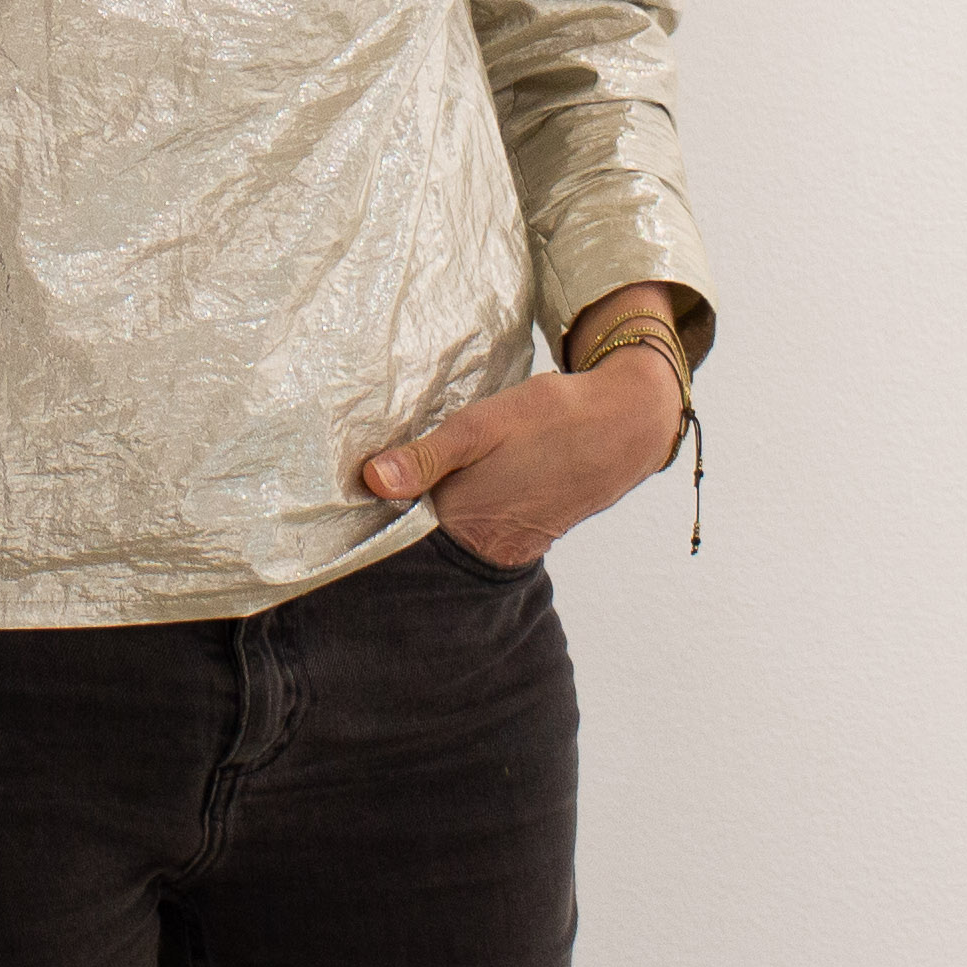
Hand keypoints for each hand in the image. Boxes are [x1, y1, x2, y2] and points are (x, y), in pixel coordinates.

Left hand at [362, 296, 690, 571]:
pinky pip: (478, 534)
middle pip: (422, 544)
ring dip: (426, 518)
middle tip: (361, 491)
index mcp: (468, 523)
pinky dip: (458, 517)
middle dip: (394, 523)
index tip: (339, 502)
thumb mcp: (484, 425)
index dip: (369, 521)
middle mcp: (486, 547)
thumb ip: (429, 455)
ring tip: (397, 489)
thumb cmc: (553, 419)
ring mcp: (509, 547)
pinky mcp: (526, 536)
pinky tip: (450, 489)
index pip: (400, 536)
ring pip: (449, 539)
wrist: (626, 426)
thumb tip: (374, 480)